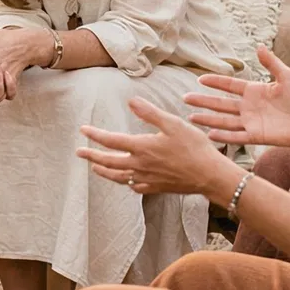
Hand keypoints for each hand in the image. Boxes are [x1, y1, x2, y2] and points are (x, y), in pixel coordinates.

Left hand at [76, 97, 239, 197]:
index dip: (95, 135)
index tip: (83, 130)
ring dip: (104, 171)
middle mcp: (140, 166)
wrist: (209, 175)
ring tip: (94, 168)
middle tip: (79, 152)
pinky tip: (125, 181)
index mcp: (142, 148)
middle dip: (92, 156)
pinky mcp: (156, 188)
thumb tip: (131, 101)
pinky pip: (134, 187)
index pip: (111, 141)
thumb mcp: (173, 124)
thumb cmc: (194, 148)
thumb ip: (150, 113)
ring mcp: (147, 179)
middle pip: (109, 162)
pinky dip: (125, 183)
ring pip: (118, 177)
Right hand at [184, 46, 289, 155]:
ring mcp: (250, 122)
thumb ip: (271, 62)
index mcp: (254, 91)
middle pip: (220, 103)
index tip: (199, 79)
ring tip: (190, 117)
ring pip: (223, 120)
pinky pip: (235, 136)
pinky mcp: (256, 136)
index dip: (215, 82)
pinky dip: (222, 136)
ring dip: (207, 119)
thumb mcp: (287, 75)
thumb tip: (259, 46)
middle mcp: (249, 107)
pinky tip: (209, 134)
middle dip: (203, 101)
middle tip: (185, 98)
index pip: (229, 86)